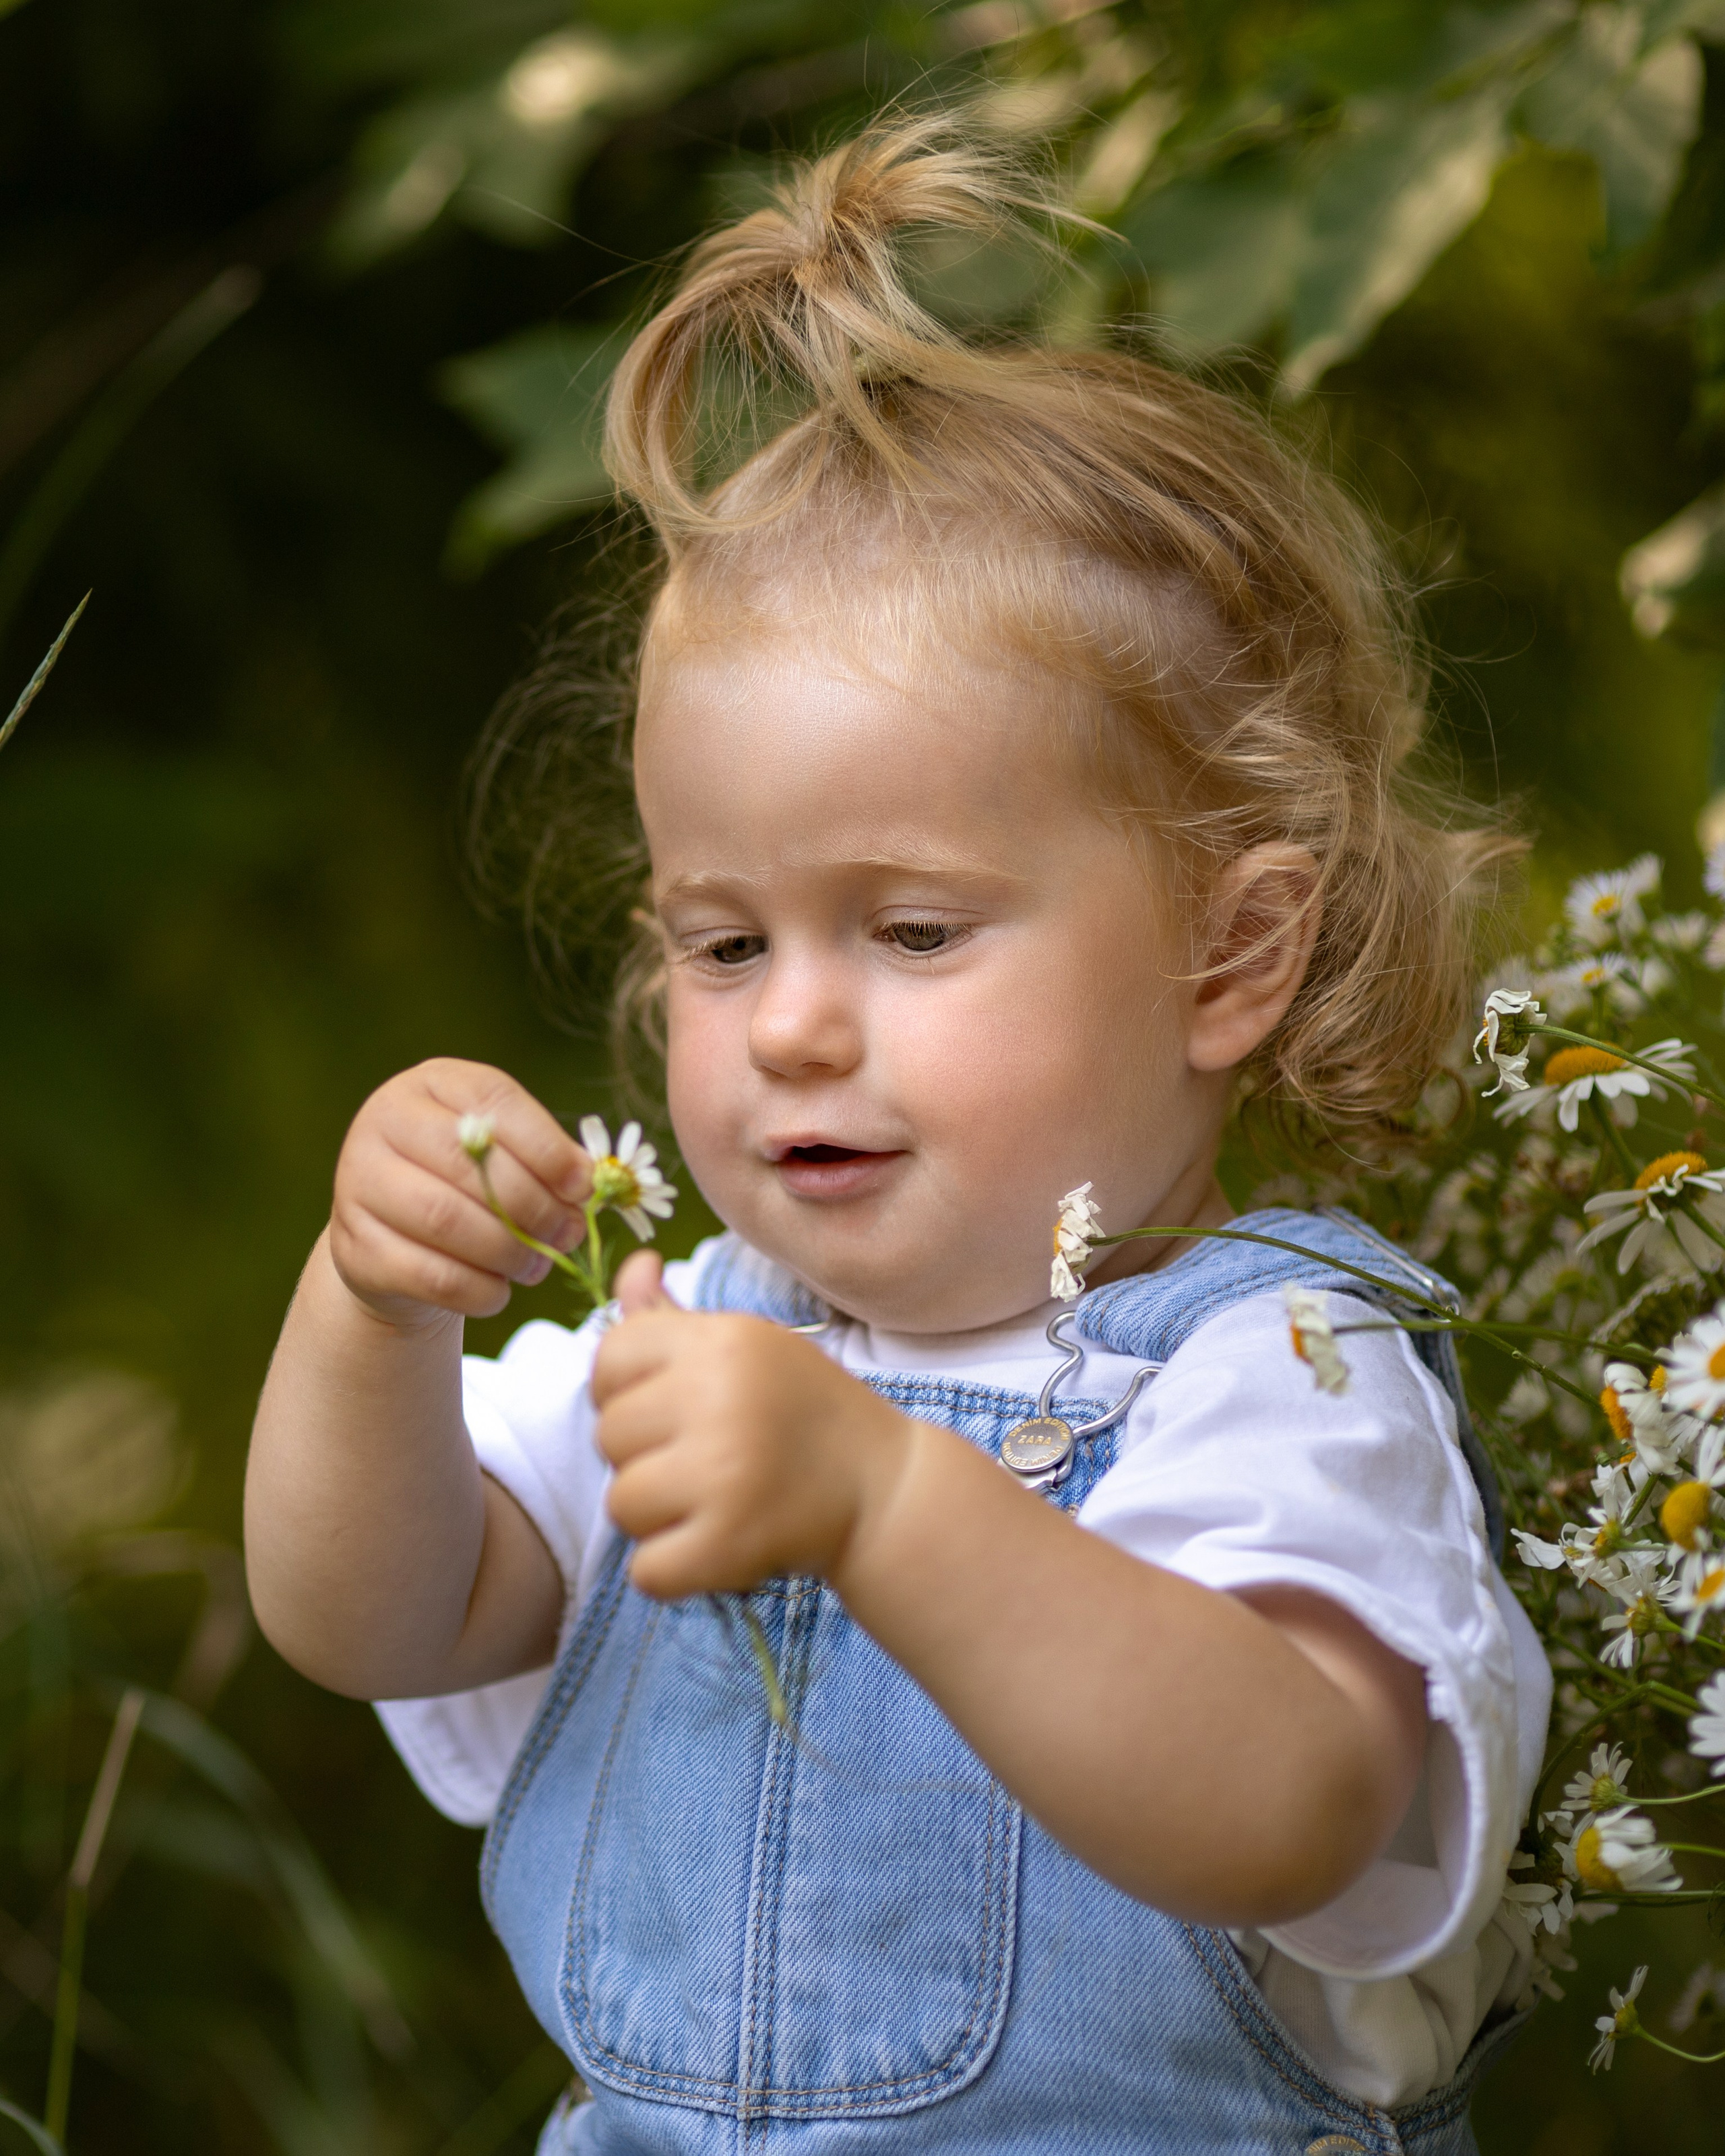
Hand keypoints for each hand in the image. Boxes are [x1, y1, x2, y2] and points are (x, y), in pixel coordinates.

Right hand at [329, 1058, 592, 1326]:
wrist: (395, 1237)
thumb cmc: (467, 1182)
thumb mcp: (505, 1153)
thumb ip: (546, 1159)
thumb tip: (586, 1183)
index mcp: (432, 1084)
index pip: (494, 1102)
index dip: (546, 1147)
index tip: (583, 1186)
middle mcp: (384, 1121)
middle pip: (468, 1165)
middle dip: (533, 1207)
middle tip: (567, 1235)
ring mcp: (358, 1182)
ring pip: (445, 1219)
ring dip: (507, 1251)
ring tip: (537, 1266)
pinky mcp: (353, 1246)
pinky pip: (427, 1274)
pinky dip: (477, 1290)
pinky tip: (500, 1292)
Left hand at [592, 1255, 915, 1598]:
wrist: (885, 1487)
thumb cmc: (805, 1411)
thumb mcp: (750, 1345)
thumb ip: (674, 1317)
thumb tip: (636, 1264)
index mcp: (721, 1341)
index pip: (610, 1357)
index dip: (626, 1389)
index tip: (671, 1408)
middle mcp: (718, 1396)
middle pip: (609, 1434)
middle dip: (646, 1455)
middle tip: (707, 1459)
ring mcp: (723, 1472)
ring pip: (622, 1503)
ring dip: (659, 1515)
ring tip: (715, 1499)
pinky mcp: (730, 1543)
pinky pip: (649, 1570)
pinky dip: (675, 1570)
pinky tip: (718, 1544)